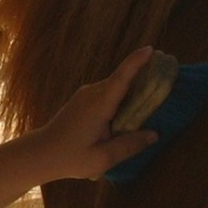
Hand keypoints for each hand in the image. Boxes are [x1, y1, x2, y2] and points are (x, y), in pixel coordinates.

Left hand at [30, 47, 162, 181]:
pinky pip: (108, 94)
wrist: (40, 154)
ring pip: (116, 88)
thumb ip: (129, 145)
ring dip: (133, 93)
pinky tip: (131, 114)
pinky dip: (122, 100)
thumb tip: (154, 134)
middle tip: (167, 81)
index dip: (136, 62)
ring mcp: (86, 95)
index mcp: (99, 104)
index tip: (151, 50)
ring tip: (154, 101)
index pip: (121, 77)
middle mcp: (93, 93)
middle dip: (144, 79)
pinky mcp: (83, 101)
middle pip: (123, 81)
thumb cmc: (69, 157)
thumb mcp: (103, 158)